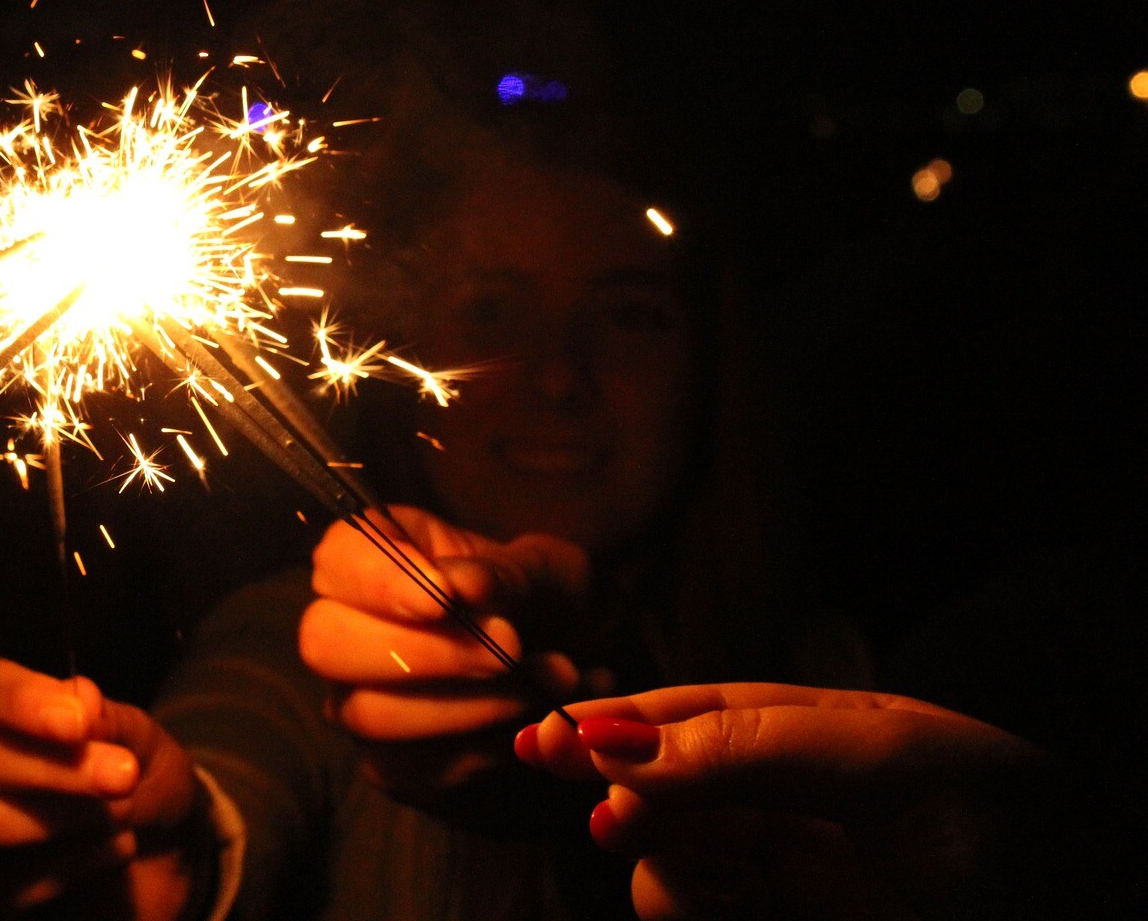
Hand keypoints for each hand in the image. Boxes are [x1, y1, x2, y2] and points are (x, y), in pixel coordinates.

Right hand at [0, 656, 205, 918]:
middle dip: (51, 768)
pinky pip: (1, 883)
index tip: (77, 723)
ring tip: (123, 813)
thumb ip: (103, 717)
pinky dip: (71, 865)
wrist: (154, 853)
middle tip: (123, 775)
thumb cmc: (129, 774)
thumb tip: (79, 698)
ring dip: (60, 816)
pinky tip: (115, 850)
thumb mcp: (132, 734)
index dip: (21, 704)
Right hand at [300, 504, 605, 803]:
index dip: (380, 579)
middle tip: (510, 648)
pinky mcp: (389, 765)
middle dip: (425, 651)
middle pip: (327, 643)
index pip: (338, 558)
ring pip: (368, 714)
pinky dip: (488, 748)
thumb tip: (462, 585)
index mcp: (372, 554)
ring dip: (470, 705)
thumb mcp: (542, 571)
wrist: (575, 666)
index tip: (447, 596)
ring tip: (552, 680)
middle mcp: (343, 626)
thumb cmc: (542, 600)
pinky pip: (415, 769)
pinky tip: (535, 720)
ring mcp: (355, 700)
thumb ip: (504, 575)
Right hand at [517, 683, 1052, 918]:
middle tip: (610, 815)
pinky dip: (693, 905)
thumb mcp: (878, 755)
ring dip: (661, 861)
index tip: (546, 741)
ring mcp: (788, 873)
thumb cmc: (1001, 814)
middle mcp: (786, 800)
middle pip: (663, 789)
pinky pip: (704, 912)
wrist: (1070, 903)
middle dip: (627, 795)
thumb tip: (624, 746)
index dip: (620, 725)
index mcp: (811, 732)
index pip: (693, 715)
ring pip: (673, 863)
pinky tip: (720, 898)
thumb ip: (746, 749)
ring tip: (684, 866)